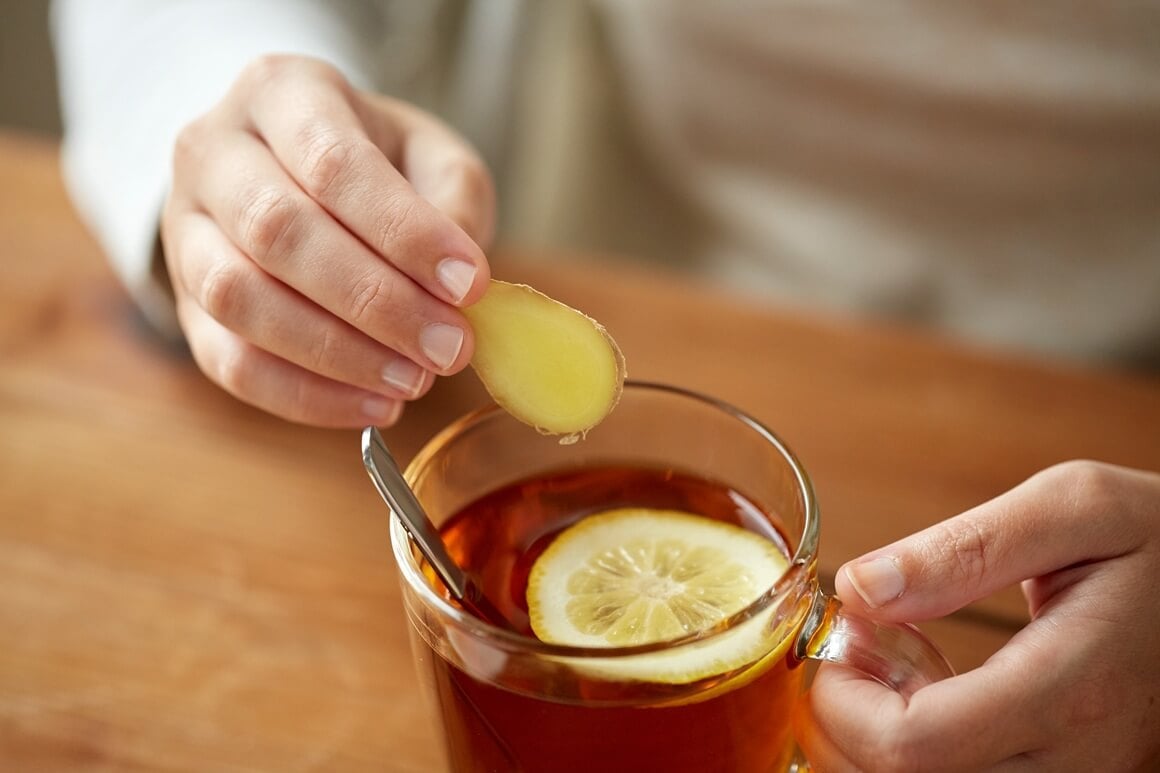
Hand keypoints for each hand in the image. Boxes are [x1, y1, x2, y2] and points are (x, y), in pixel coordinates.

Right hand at [161, 55, 493, 425]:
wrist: (298, 178)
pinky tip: (374, 405)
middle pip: (277, 231)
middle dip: (375, 302)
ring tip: (415, 380)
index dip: (404, 231)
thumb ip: (454, 203)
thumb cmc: (379, 165)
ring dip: (337, 354)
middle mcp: (213, 152)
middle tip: (449, 347)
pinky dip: (305, 396)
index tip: (470, 285)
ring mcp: (185, 230)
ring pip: (239, 299)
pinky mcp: (184, 304)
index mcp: (280, 93)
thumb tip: (461, 284)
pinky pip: (229, 362)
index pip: (333, 162)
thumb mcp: (432, 157)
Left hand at [797, 460, 1159, 771]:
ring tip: (888, 660)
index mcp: (1069, 690)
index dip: (845, 701)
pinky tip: (922, 688)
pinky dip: (913, 749)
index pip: (914, 748)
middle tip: (858, 644)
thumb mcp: (1074, 507)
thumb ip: (964, 549)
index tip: (847, 633)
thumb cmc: (1156, 539)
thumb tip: (861, 589)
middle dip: (848, 720)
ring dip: (875, 738)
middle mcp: (1071, 759)